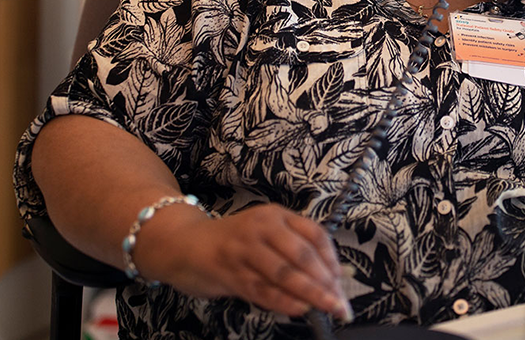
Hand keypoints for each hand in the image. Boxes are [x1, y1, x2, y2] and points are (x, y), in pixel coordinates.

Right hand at [136, 203, 352, 320]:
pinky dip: (283, 301)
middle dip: (325, 282)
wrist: (183, 243)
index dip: (331, 260)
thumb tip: (330, 280)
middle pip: (302, 256)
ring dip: (309, 294)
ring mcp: (244, 249)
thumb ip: (293, 253)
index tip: (341, 282)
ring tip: (327, 309)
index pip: (314, 234)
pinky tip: (299, 310)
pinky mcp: (228, 271)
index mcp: (276, 215)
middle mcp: (261, 228)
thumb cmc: (233, 242)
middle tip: (340, 303)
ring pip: (284, 274)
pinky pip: (262, 289)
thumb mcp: (264, 236)